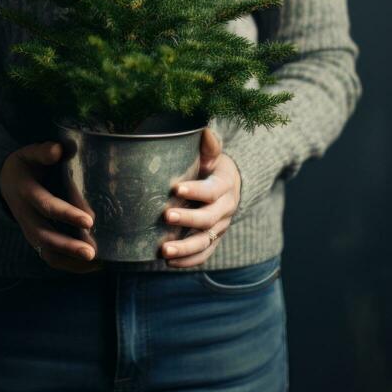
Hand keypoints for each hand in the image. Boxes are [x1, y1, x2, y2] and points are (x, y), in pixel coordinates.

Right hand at [0, 141, 103, 273]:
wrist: (4, 182)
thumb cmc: (26, 165)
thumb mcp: (30, 154)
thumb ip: (43, 152)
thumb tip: (59, 150)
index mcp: (26, 192)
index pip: (46, 206)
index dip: (67, 214)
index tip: (88, 221)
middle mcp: (26, 215)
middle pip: (45, 236)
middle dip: (68, 246)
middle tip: (91, 253)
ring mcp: (29, 230)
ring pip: (46, 251)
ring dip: (70, 260)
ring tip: (96, 264)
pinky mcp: (35, 239)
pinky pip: (49, 257)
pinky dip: (69, 265)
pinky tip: (92, 266)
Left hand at [159, 127, 240, 267]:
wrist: (228, 185)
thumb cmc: (211, 166)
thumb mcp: (212, 154)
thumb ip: (209, 146)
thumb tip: (205, 130)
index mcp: (225, 185)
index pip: (212, 190)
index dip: (196, 190)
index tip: (175, 189)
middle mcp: (225, 208)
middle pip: (209, 218)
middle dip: (187, 219)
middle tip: (166, 216)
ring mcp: (220, 227)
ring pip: (206, 241)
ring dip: (185, 248)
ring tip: (163, 251)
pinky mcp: (214, 239)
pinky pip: (204, 254)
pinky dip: (188, 260)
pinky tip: (168, 261)